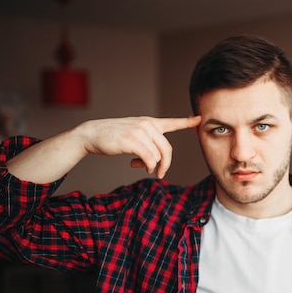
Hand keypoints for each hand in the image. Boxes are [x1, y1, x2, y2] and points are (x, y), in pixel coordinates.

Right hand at [81, 116, 200, 177]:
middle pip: (167, 149)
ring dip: (151, 166)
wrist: (91, 134)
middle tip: (160, 174)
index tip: (199, 118)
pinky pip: (149, 159)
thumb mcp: (134, 136)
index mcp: (149, 122)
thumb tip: (156, 163)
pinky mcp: (132, 141)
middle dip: (166, 165)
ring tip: (138, 165)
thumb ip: (148, 145)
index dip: (187, 122)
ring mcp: (140, 131)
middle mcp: (147, 124)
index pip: (172, 122)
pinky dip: (147, 166)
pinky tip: (135, 165)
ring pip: (158, 156)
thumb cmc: (113, 137)